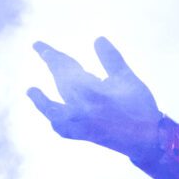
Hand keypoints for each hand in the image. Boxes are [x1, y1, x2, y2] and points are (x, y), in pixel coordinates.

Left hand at [29, 37, 165, 166]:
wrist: (147, 139)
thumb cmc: (140, 107)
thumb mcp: (127, 79)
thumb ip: (111, 59)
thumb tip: (97, 39)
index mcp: (89, 90)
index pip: (64, 67)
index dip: (50, 55)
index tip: (38, 45)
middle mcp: (78, 107)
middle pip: (60, 81)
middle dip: (52, 64)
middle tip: (40, 49)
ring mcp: (78, 123)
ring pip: (54, 107)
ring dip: (42, 99)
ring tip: (31, 91)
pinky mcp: (82, 135)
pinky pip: (62, 128)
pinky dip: (55, 121)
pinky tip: (51, 117)